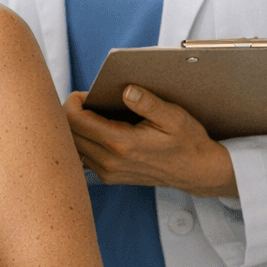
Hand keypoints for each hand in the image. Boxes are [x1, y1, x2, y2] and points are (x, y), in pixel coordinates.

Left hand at [64, 86, 237, 197]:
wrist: (198, 172)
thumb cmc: (187, 142)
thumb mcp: (173, 117)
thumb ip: (147, 103)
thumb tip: (126, 90)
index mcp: (121, 143)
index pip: (75, 121)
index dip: (72, 102)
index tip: (83, 94)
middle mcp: (109, 161)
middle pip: (69, 134)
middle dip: (71, 113)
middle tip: (85, 100)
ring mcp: (108, 172)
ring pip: (74, 147)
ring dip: (76, 129)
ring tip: (90, 113)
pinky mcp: (110, 177)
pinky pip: (84, 157)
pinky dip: (84, 141)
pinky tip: (97, 130)